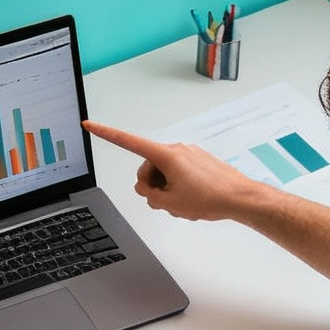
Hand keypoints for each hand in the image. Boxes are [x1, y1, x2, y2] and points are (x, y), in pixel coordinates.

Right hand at [85, 121, 259, 222]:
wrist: (240, 197)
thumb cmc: (210, 198)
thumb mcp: (169, 203)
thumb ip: (148, 195)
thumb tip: (146, 189)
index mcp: (165, 155)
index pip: (127, 142)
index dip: (105, 133)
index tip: (89, 125)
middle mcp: (176, 149)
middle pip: (147, 166)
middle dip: (150, 185)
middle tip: (164, 202)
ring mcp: (188, 154)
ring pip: (163, 171)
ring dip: (166, 188)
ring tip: (182, 204)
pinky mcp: (198, 160)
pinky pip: (178, 172)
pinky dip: (178, 186)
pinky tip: (191, 199)